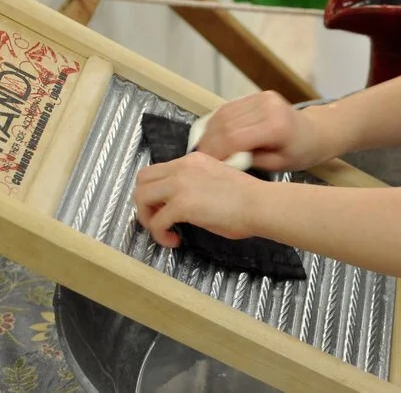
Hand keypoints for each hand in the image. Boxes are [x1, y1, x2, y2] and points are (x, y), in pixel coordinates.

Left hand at [133, 151, 260, 247]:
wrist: (260, 204)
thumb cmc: (248, 198)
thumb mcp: (215, 179)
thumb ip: (195, 184)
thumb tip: (182, 203)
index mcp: (192, 160)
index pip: (157, 171)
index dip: (154, 192)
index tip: (164, 208)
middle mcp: (182, 167)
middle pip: (142, 181)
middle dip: (145, 203)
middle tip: (158, 219)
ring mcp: (180, 185)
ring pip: (141, 198)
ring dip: (147, 218)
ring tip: (163, 231)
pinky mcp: (182, 205)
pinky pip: (156, 223)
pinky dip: (160, 235)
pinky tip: (175, 241)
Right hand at [198, 91, 332, 171]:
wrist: (316, 131)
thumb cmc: (300, 153)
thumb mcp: (277, 166)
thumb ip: (248, 161)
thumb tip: (220, 160)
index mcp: (275, 126)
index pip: (234, 137)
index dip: (215, 151)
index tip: (205, 164)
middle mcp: (268, 106)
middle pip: (225, 123)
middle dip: (209, 141)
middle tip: (198, 158)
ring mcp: (262, 97)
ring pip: (224, 112)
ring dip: (210, 130)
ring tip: (204, 148)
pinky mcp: (258, 95)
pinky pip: (230, 107)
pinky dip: (218, 121)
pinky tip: (213, 135)